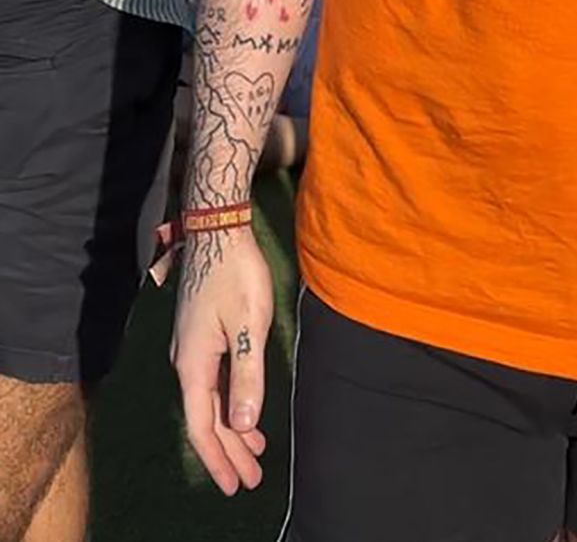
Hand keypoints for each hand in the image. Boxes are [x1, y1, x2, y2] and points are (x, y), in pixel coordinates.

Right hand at [171, 225, 273, 494]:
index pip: (201, 426)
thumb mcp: (249, 326)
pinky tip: (244, 411)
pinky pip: (212, 383)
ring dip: (230, 429)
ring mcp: (191, 349)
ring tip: (252, 454)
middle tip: (249, 480)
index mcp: (193, 365)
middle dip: (228, 451)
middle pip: (204, 419)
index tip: (235, 484)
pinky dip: (228, 403)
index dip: (219, 458)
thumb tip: (243, 425)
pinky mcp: (200, 336)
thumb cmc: (235, 274)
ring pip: (208, 401)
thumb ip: (247, 376)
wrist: (217, 230)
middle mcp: (185, 362)